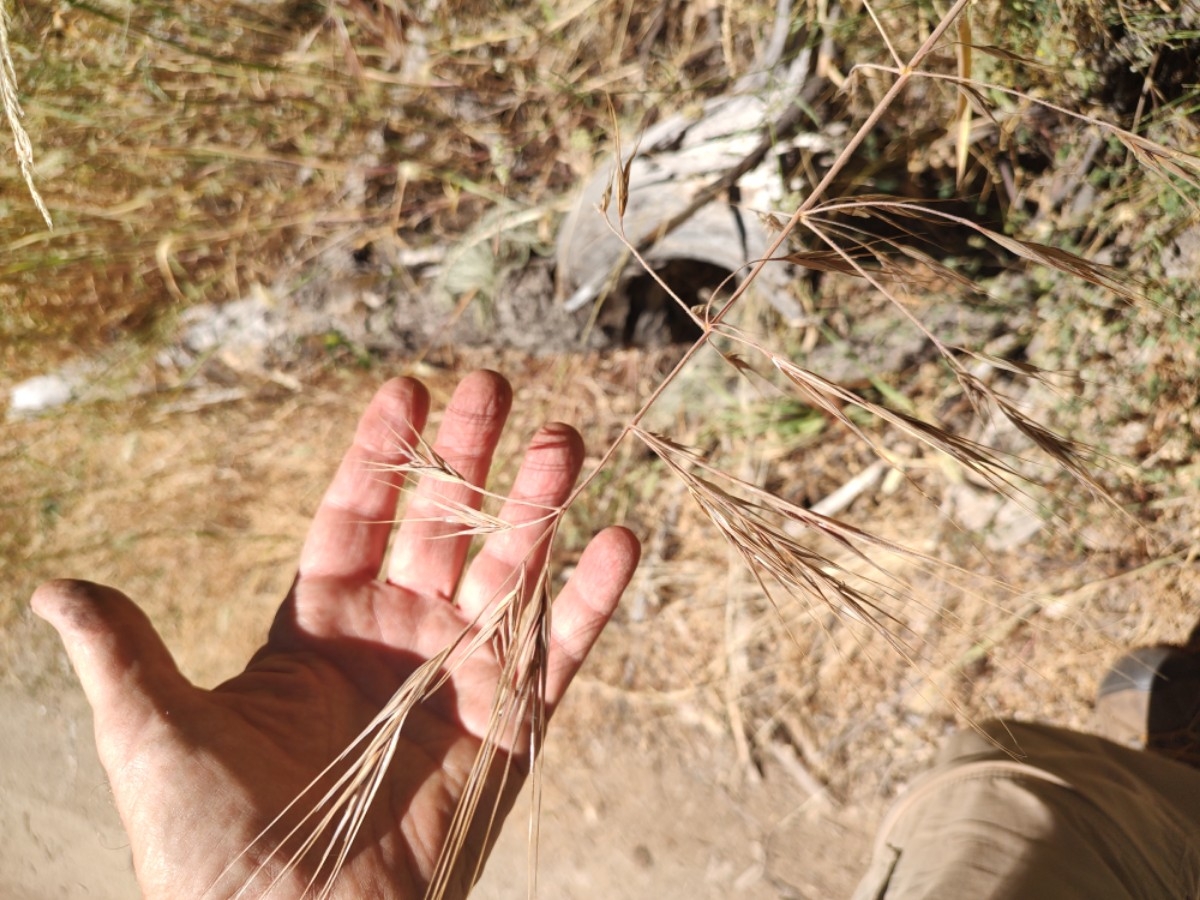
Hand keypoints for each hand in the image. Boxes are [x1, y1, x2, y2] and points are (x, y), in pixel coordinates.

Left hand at [32, 370, 639, 898]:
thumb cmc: (212, 846)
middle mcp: (395, 641)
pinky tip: (618, 539)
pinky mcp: (511, 729)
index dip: (380, 455)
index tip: (407, 390)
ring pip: (508, 571)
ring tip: (565, 440)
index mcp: (318, 630)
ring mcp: (458, 679)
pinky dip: (592, 599)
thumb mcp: (155, 736)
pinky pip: (560, 652)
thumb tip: (53, 588)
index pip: (356, 518)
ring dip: (538, 506)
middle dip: (468, 457)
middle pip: (440, 527)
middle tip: (494, 384)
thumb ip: (126, 652)